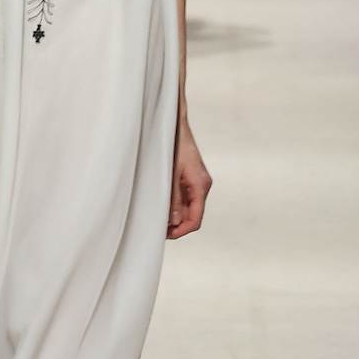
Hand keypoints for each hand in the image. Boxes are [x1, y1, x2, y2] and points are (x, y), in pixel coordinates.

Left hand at [168, 114, 211, 238]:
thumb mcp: (170, 174)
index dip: (181, 231)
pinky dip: (174, 204)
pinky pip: (185, 197)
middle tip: (157, 228)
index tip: (165, 235)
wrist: (174, 123)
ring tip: (156, 217)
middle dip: (176, 225)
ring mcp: (196, 181)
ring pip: (188, 207)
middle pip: (192, 216)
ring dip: (174, 215)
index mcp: (200, 185)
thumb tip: (173, 221)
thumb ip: (172, 198)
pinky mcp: (190, 177)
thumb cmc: (172, 144)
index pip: (195, 219)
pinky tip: (161, 204)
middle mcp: (201, 185)